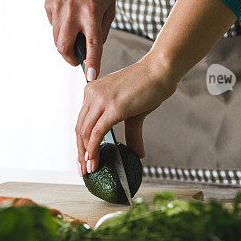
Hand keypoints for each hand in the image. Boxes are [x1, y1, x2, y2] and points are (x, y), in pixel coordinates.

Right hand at [42, 0, 115, 79]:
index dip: (92, 63)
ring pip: (56, 38)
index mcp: (92, 12)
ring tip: (74, 35)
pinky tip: (68, 16)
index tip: (91, 77)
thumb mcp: (110, 5)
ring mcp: (57, 8)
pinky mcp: (48, 5)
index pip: (92, 44)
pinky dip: (60, 28)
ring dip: (64, 43)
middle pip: (63, 47)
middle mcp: (72, 11)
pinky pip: (53, 25)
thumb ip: (101, 29)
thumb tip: (92, 48)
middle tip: (76, 58)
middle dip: (69, 58)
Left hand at [75, 0, 238, 174]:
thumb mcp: (133, 112)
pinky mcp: (112, 107)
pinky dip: (93, 149)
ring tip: (90, 169)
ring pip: (84, 132)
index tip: (83, 158)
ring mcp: (101, 99)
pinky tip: (94, 160)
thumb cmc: (149, 86)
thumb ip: (130, 134)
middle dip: (80, 151)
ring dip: (85, 154)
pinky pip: (96, 133)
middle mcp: (92, 93)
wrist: (160, 71)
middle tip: (84, 169)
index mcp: (92, 91)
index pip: (81, 121)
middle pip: (79, 128)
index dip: (81, 142)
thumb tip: (136, 153)